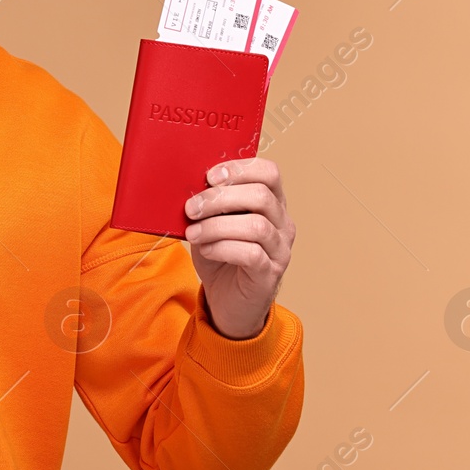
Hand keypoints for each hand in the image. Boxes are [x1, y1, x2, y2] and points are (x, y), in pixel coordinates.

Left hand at [183, 156, 294, 339]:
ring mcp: (280, 249)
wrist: (226, 300)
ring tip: (194, 232)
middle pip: (261, 196)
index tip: (209, 176)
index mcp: (271, 203)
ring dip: (217, 226)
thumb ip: (208, 203)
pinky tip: (207, 250)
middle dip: (220, 198)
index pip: (269, 172)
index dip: (240, 168)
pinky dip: (223, 248)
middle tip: (191, 208)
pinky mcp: (270, 273)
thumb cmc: (219, 256)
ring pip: (257, 226)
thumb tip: (187, 184)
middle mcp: (282, 223)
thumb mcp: (211, 223)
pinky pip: (252, 254)